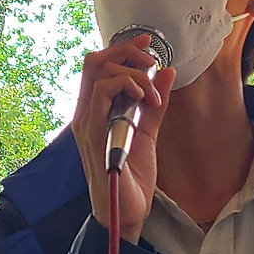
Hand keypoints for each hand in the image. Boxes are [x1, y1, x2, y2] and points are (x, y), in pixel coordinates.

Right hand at [70, 34, 175, 244]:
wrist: (126, 210)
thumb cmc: (132, 177)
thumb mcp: (148, 132)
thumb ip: (155, 104)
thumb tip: (167, 73)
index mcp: (96, 112)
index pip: (100, 66)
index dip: (123, 48)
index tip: (149, 44)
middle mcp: (86, 113)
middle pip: (94, 61)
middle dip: (126, 52)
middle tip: (151, 61)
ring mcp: (87, 122)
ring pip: (99, 71)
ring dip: (133, 73)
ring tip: (151, 92)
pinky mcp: (94, 132)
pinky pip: (103, 92)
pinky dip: (127, 85)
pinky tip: (144, 98)